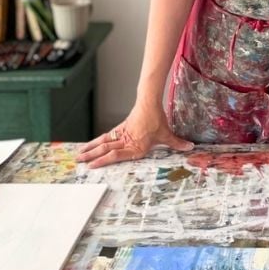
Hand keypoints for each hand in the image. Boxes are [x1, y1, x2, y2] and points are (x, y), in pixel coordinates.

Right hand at [76, 100, 193, 167]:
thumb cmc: (157, 120)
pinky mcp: (120, 128)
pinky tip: (91, 146)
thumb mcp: (167, 134)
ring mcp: (121, 134)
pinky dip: (97, 141)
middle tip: (79, 162)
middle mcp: (126, 141)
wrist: (149, 103)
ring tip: (79, 155)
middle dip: (92, 156)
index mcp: (135, 146)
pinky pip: (107, 136)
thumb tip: (190, 147)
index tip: (92, 166)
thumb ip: (177, 143)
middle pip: (105, 149)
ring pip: (103, 143)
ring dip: (91, 149)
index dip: (103, 161)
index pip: (116, 155)